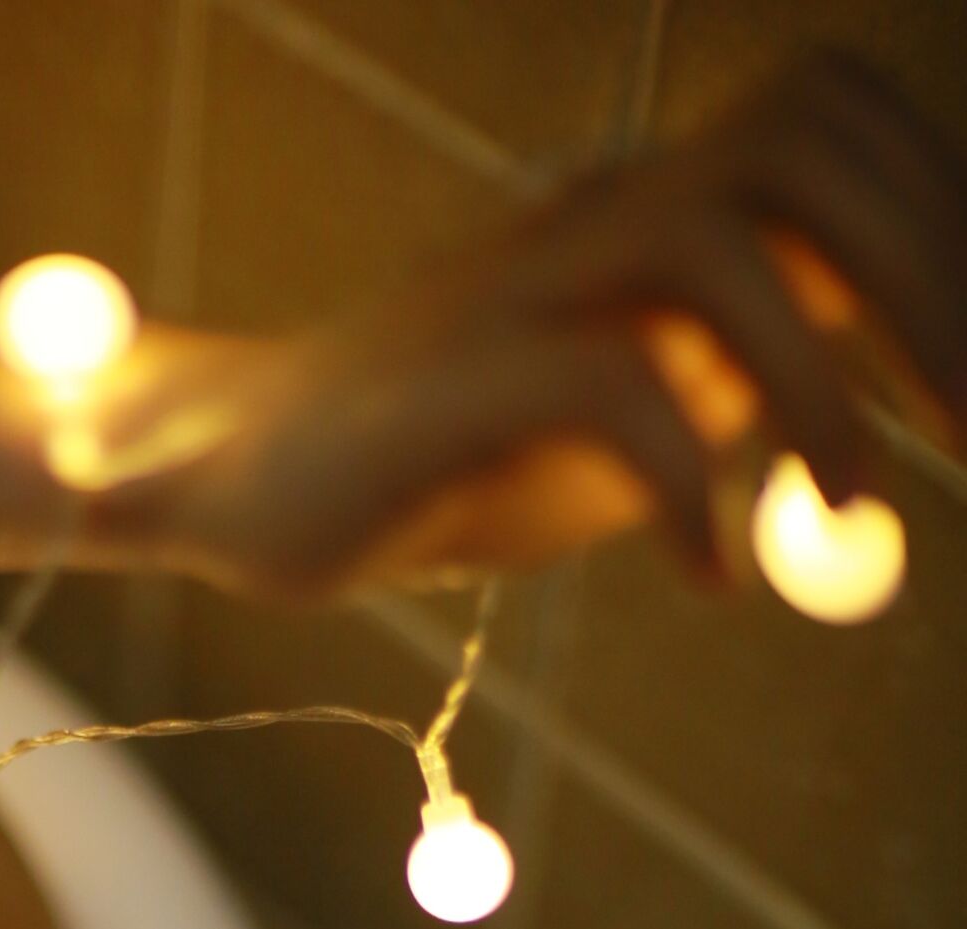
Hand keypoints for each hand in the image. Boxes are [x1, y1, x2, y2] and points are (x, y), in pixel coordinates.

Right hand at [136, 48, 966, 603]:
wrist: (245, 479)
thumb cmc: (451, 458)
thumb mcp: (636, 417)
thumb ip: (751, 383)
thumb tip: (901, 392)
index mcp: (651, 211)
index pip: (835, 135)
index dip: (942, 217)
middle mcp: (595, 218)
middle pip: (804, 162)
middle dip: (926, 290)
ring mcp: (520, 289)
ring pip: (714, 252)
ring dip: (818, 388)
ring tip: (849, 512)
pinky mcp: (449, 383)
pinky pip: (601, 389)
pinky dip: (684, 488)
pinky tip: (708, 579)